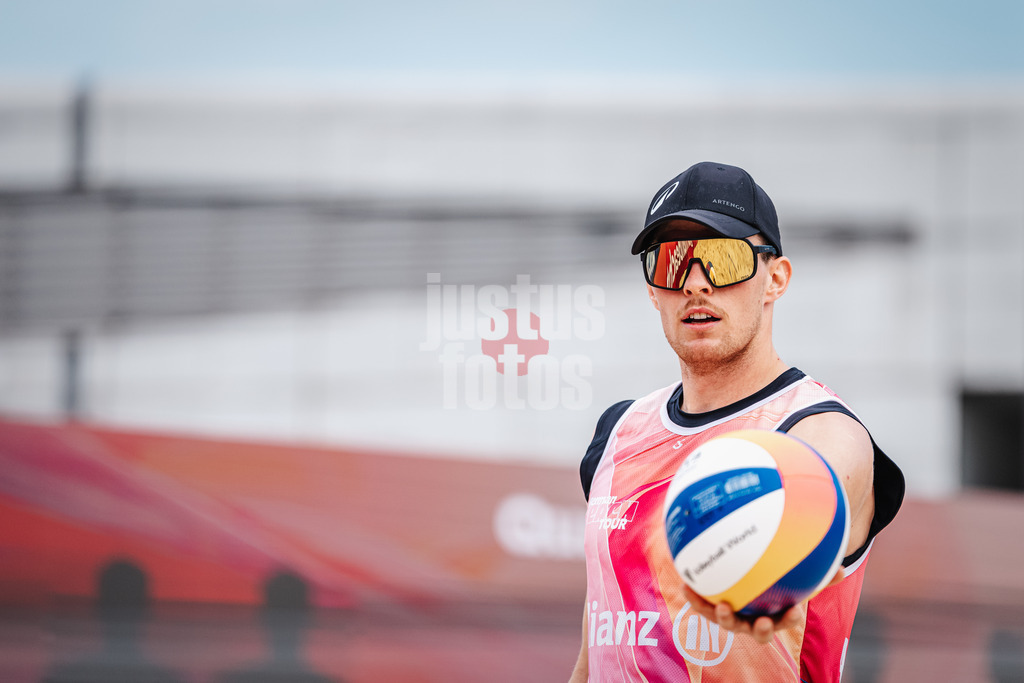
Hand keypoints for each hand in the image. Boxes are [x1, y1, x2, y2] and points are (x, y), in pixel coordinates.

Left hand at [680, 568, 844, 644]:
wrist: (749, 580)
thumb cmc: (779, 579)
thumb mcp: (798, 575)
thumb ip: (819, 573)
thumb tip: (845, 567)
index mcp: (778, 613)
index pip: (789, 619)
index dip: (791, 618)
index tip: (794, 610)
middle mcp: (756, 620)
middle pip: (759, 631)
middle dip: (761, 630)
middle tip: (761, 622)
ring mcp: (735, 617)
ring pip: (730, 623)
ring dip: (725, 618)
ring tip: (724, 608)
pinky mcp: (714, 609)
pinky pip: (704, 606)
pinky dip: (696, 598)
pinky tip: (687, 584)